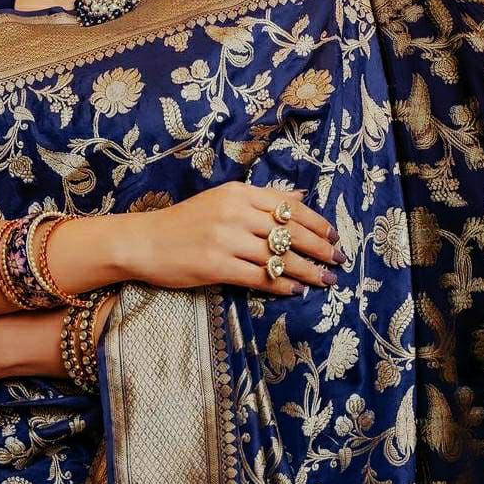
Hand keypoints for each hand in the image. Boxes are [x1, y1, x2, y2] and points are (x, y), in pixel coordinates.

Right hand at [115, 181, 344, 297]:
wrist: (146, 242)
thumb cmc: (186, 222)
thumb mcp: (223, 200)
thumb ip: (262, 198)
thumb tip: (300, 198)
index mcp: (238, 193)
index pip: (289, 206)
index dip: (316, 223)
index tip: (333, 236)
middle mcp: (234, 212)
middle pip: (289, 231)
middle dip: (319, 248)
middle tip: (338, 261)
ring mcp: (225, 240)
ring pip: (278, 257)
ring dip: (306, 271)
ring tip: (325, 280)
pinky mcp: (216, 266)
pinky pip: (259, 278)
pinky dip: (281, 285)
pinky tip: (295, 290)